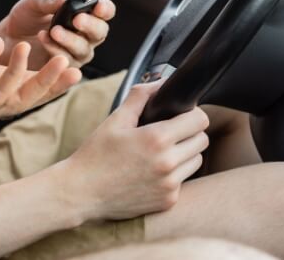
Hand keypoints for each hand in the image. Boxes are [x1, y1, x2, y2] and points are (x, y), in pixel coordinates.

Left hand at [0, 0, 115, 68]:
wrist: (6, 38)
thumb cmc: (25, 18)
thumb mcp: (34, 3)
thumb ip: (49, 0)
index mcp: (83, 15)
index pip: (104, 12)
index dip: (105, 9)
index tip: (98, 5)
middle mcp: (84, 36)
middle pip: (100, 33)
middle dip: (90, 25)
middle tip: (76, 20)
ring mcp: (75, 54)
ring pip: (84, 50)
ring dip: (70, 40)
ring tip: (54, 30)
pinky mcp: (62, 70)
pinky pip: (67, 63)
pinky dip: (56, 50)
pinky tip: (43, 39)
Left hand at [0, 12, 80, 128]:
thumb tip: (2, 44)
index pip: (13, 72)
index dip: (37, 65)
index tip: (58, 52)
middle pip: (22, 89)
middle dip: (50, 80)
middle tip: (75, 68)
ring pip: (18, 98)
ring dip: (43, 84)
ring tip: (68, 67)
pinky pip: (0, 95)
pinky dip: (16, 76)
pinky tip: (25, 54)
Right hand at [58, 81, 209, 220]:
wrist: (81, 192)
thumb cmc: (95, 155)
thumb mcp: (114, 120)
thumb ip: (140, 97)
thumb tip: (160, 82)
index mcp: (156, 139)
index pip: (199, 120)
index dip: (192, 114)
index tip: (180, 116)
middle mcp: (167, 163)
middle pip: (202, 140)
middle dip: (189, 133)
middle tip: (169, 133)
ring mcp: (169, 185)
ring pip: (196, 161)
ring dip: (185, 154)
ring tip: (160, 153)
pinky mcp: (167, 201)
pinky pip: (183, 181)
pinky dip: (173, 175)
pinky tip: (151, 173)